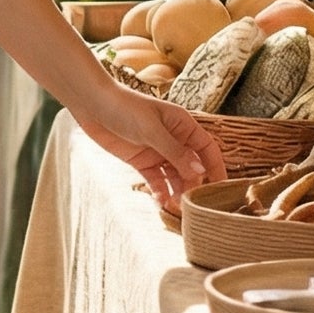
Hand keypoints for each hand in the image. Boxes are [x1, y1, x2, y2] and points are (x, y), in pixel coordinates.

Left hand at [67, 77, 225, 217]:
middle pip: (191, 167)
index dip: (215, 167)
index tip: (221, 187)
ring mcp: (158, 151)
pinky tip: (160, 202)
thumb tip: (200, 171)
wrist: (92, 105)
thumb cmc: (124, 107)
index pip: (207, 148)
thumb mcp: (152, 130)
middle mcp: (173, 139)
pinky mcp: (142, 161)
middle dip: (193, 185)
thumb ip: (175, 152)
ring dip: (177, 191)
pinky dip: (159, 191)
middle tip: (192, 203)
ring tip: (176, 207)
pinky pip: (156, 180)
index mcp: (182, 125)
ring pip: (174, 176)